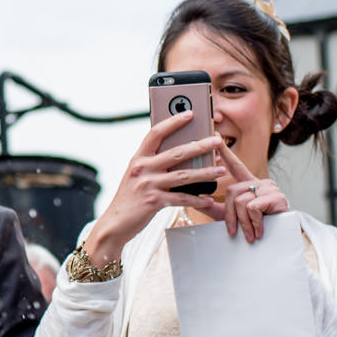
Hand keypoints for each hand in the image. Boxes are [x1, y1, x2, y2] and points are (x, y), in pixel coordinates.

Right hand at [83, 112, 225, 264]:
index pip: (156, 133)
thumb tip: (182, 154)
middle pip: (176, 152)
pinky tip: (208, 200)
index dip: (173, 122)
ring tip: (221, 170)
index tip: (190, 113)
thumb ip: (153, 164)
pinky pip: (181, 198)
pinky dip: (197, 200)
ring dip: (205, 172)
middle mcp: (142, 168)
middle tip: (217, 140)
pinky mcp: (154, 202)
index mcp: (138, 158)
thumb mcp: (137, 176)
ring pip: (183, 175)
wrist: (114, 223)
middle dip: (200, 146)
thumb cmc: (129, 198)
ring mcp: (148, 184)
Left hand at [215, 141, 288, 242]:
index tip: (215, 137)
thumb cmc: (256, 226)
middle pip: (231, 191)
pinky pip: (252, 207)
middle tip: (235, 231)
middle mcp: (259, 181)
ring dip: (243, 222)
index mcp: (249, 183)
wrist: (279, 239)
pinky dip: (253, 222)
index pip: (235, 165)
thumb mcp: (232, 216)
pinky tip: (259, 230)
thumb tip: (197, 200)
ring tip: (250, 234)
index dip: (225, 151)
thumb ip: (215, 208)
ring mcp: (269, 187)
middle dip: (230, 214)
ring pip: (240, 201)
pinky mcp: (276, 196)